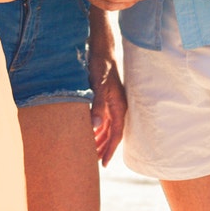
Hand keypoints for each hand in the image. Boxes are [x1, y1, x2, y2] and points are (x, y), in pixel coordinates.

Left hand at [87, 19, 126, 164]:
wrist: (101, 47)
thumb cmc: (100, 64)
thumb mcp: (97, 83)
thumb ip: (97, 104)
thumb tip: (96, 125)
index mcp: (119, 106)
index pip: (116, 134)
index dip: (110, 149)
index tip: (103, 163)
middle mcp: (117, 106)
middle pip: (112, 133)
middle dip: (103, 147)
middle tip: (93, 162)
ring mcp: (112, 101)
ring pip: (107, 126)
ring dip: (99, 138)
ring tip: (90, 150)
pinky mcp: (105, 96)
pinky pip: (103, 117)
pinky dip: (97, 126)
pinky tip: (89, 130)